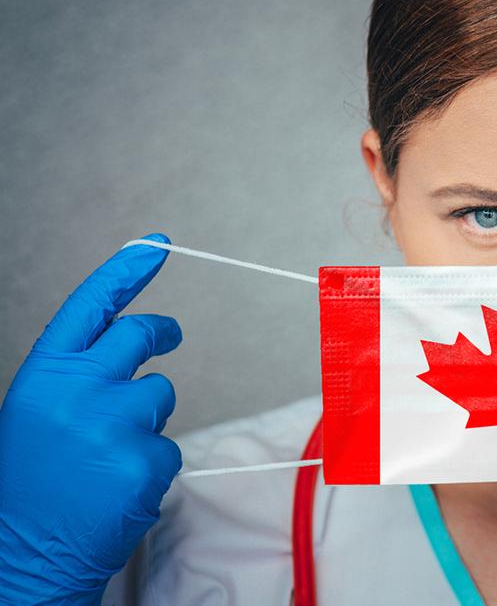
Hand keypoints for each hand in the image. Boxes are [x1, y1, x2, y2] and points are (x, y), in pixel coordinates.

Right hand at [0, 233, 183, 605]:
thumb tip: (128, 335)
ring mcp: (113, 423)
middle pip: (139, 335)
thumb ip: (77, 373)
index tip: (156, 244)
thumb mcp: (38, 413)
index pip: (91, 305)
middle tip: (167, 337)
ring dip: (146, 418)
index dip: (126, 270)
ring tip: (105, 457)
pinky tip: (118, 487)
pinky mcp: (145, 458)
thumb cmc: (32, 484)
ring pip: (161, 393)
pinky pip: (169, 444)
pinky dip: (151, 464)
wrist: (23, 555)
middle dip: (159, 333)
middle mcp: (76, 390)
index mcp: (44, 375)